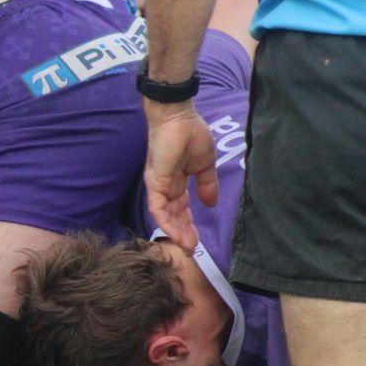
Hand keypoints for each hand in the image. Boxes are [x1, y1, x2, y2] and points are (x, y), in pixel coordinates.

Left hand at [143, 102, 215, 251]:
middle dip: (183, 233)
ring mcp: (158, 185)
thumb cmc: (191, 133)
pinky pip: (157, 207)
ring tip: (188, 246)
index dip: (189, 225)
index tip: (198, 241)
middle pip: (174, 216)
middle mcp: (166, 186)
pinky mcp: (154, 181)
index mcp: (177, 181)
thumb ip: (207, 184)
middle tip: (192, 250)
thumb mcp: (205, 164)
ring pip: (165, 215)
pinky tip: (176, 233)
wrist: (178, 116)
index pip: (182, 209)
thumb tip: (211, 204)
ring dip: (176, 232)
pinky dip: (166, 221)